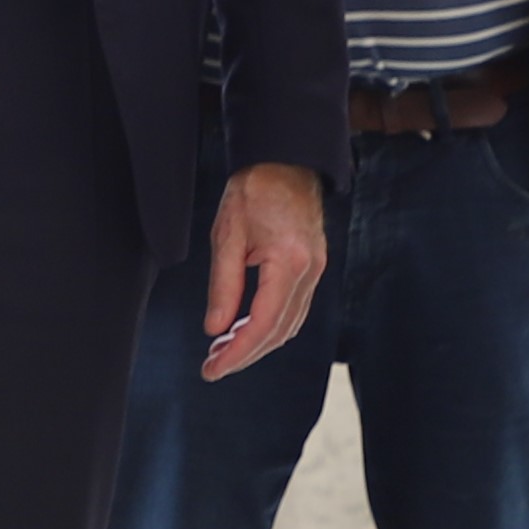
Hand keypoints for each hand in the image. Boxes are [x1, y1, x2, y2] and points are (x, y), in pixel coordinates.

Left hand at [201, 161, 329, 377]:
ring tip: (223, 349)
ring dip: (257, 343)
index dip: (237, 352)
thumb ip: (223, 286)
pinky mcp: (312, 266)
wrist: (285, 160)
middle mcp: (310, 270)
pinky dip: (269, 326)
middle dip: (246, 354)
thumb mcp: (227, 236)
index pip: (264, 323)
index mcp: (289, 261)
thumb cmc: (255, 189)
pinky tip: (244, 327)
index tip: (212, 368)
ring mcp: (316, 269)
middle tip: (213, 365)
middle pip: (280, 331)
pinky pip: (294, 309)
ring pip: (289, 324)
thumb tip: (215, 329)